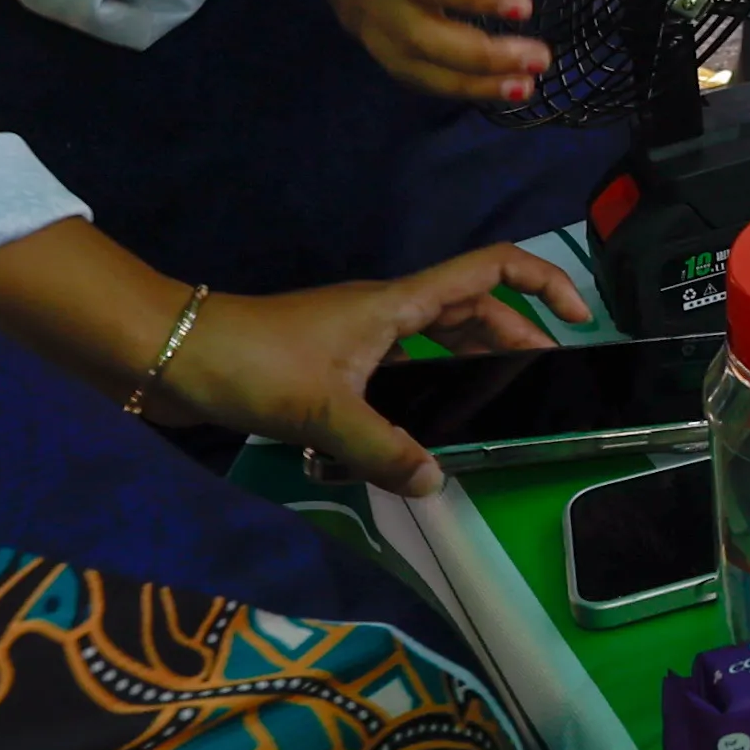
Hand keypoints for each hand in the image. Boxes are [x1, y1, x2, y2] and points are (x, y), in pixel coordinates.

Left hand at [165, 243, 591, 497]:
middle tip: (545, 382)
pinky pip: (402, 367)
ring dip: (474, 362)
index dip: (546, 283)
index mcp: (400, 303)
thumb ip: (384, 448)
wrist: (171, 354)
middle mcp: (389, 311)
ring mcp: (360, 335)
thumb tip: (437, 480)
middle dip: (518, 337)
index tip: (579, 320)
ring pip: (439, 339)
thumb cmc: (252, 362)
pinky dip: (428, 388)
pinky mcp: (334, 361)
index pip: (492, 269)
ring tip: (499, 403)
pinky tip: (424, 428)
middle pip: (475, 309)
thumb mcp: (323, 411)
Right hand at [206, 0, 543, 104]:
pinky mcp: (366, 30)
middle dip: (480, 56)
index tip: (523, 6)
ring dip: (468, 83)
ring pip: (411, 63)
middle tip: (541, 58)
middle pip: (420, 34)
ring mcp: (362, 14)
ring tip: (525, 87)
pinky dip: (447, 86)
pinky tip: (494, 88)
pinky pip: (405, 67)